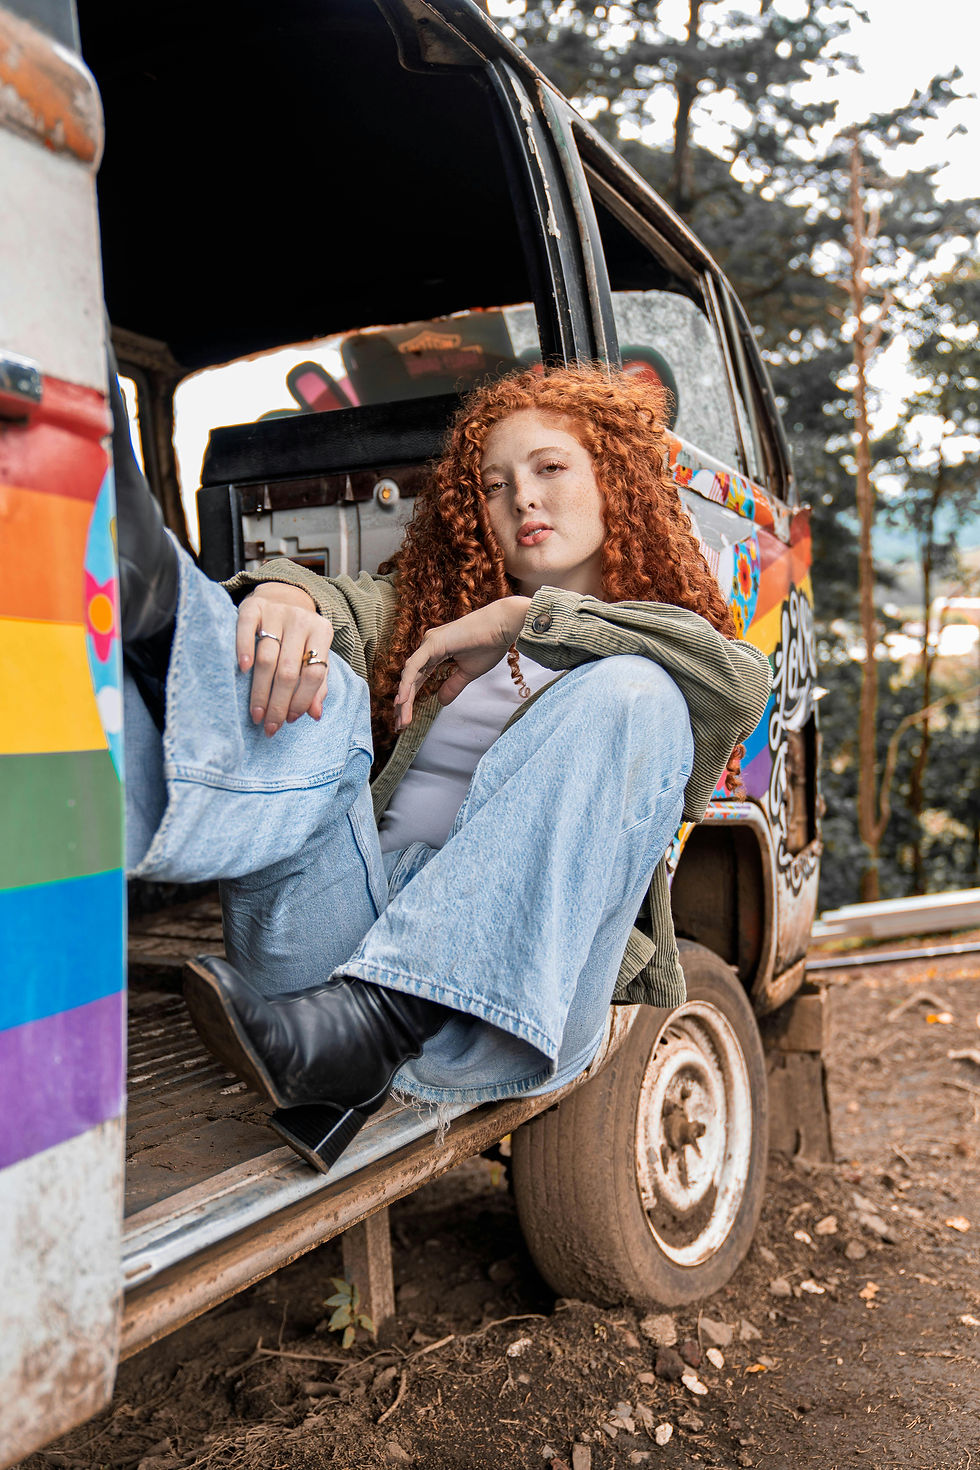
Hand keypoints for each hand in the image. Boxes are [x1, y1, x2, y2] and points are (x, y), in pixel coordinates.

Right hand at [236, 582, 333, 735]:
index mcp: (322, 632)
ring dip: (260, 690)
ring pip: (267, 657)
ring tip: (256, 713)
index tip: (289, 720)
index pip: (314, 673)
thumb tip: (315, 714)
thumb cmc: (300, 638)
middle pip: (288, 670)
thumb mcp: (314, 656)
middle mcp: (301, 620)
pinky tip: (242, 670)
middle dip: (278, 703)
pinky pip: (246, 628)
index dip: (302, 700)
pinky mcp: (253, 606)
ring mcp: (277, 612)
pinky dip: (244, 649)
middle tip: (269, 726)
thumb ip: (317, 685)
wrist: (283, 598)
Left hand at [395, 597, 530, 728]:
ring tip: (401, 720)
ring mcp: (429, 643)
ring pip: (410, 675)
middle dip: (404, 704)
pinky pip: (415, 666)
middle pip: (410, 680)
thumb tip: (440, 702)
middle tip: (399, 726)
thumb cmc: (490, 644)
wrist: (503, 626)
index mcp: (435, 652)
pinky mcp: (433, 643)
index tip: (406, 719)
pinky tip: (402, 700)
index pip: (417, 680)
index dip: (411, 700)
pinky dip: (407, 683)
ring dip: (404, 699)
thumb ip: (452, 685)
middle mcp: (428, 647)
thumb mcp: (468, 673)